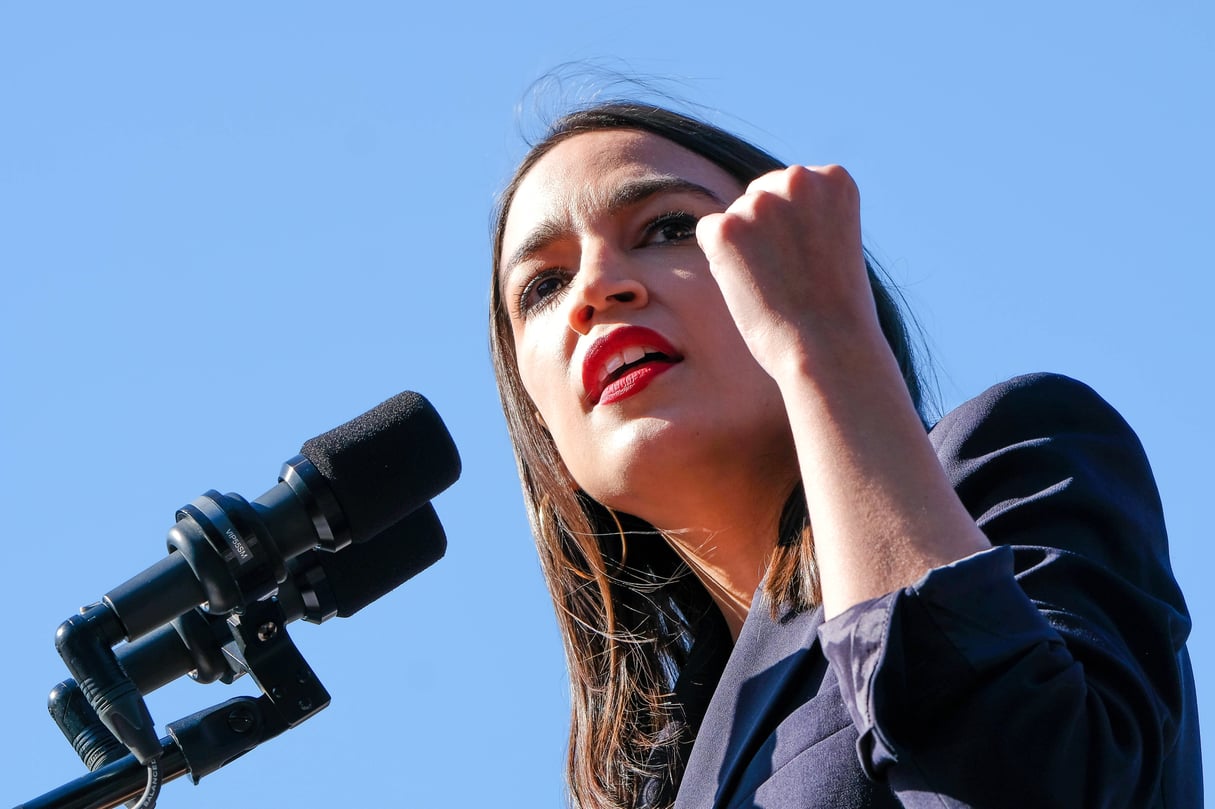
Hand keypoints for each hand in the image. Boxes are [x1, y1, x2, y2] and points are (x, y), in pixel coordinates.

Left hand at [695, 164, 883, 381]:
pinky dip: (722, 262)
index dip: (794, 231)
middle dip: (765, 233)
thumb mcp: (834, 238)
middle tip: (792, 277)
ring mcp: (759, 202)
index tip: (814, 261)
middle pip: (758, 197)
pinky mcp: (725, 229)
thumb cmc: (835, 307)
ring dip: (744, 250)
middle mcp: (797, 178)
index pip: (789, 190)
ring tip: (777, 285)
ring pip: (733, 218)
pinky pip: (708, 234)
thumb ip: (804, 212)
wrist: (830, 348)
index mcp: (833, 178)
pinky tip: (753, 285)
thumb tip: (752, 207)